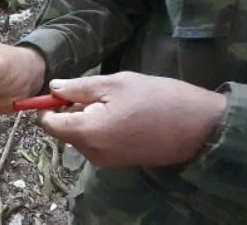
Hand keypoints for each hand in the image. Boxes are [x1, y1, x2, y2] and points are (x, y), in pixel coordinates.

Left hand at [39, 71, 226, 167]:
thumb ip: (78, 88)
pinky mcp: (119, 162)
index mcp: (88, 133)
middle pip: (65, 129)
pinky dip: (100, 127)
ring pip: (81, 135)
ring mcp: (107, 161)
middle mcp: (93, 153)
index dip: (50, 105)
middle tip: (99, 93)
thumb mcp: (113, 84)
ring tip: (116, 102)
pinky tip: (123, 114)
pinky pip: (96, 143)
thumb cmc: (155, 98)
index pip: (49, 125)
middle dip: (73, 110)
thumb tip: (52, 88)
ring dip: (88, 117)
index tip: (66, 90)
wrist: (198, 126)